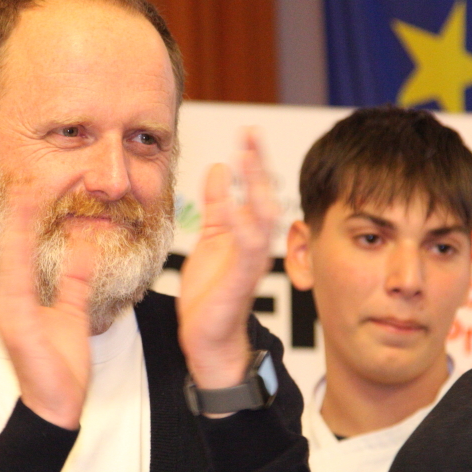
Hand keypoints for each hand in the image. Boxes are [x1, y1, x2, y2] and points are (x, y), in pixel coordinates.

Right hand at [0, 189, 94, 429]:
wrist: (57, 407)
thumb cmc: (60, 367)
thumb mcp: (72, 314)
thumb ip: (74, 283)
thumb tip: (83, 251)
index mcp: (19, 294)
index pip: (19, 245)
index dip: (26, 214)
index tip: (37, 182)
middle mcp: (8, 297)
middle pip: (8, 244)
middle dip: (17, 209)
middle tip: (26, 175)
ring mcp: (8, 310)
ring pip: (8, 256)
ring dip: (16, 224)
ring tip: (23, 190)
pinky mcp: (15, 323)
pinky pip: (15, 282)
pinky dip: (17, 254)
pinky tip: (21, 232)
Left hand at [178, 130, 277, 389]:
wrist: (207, 340)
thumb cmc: (210, 294)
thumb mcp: (209, 240)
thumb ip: (216, 207)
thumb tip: (219, 168)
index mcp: (245, 233)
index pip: (254, 188)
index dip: (252, 159)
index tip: (247, 130)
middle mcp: (253, 244)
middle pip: (264, 195)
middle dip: (258, 164)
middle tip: (250, 132)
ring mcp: (251, 262)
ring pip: (263, 217)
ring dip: (256, 187)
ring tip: (246, 158)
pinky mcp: (242, 280)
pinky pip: (247, 249)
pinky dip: (242, 225)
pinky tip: (233, 204)